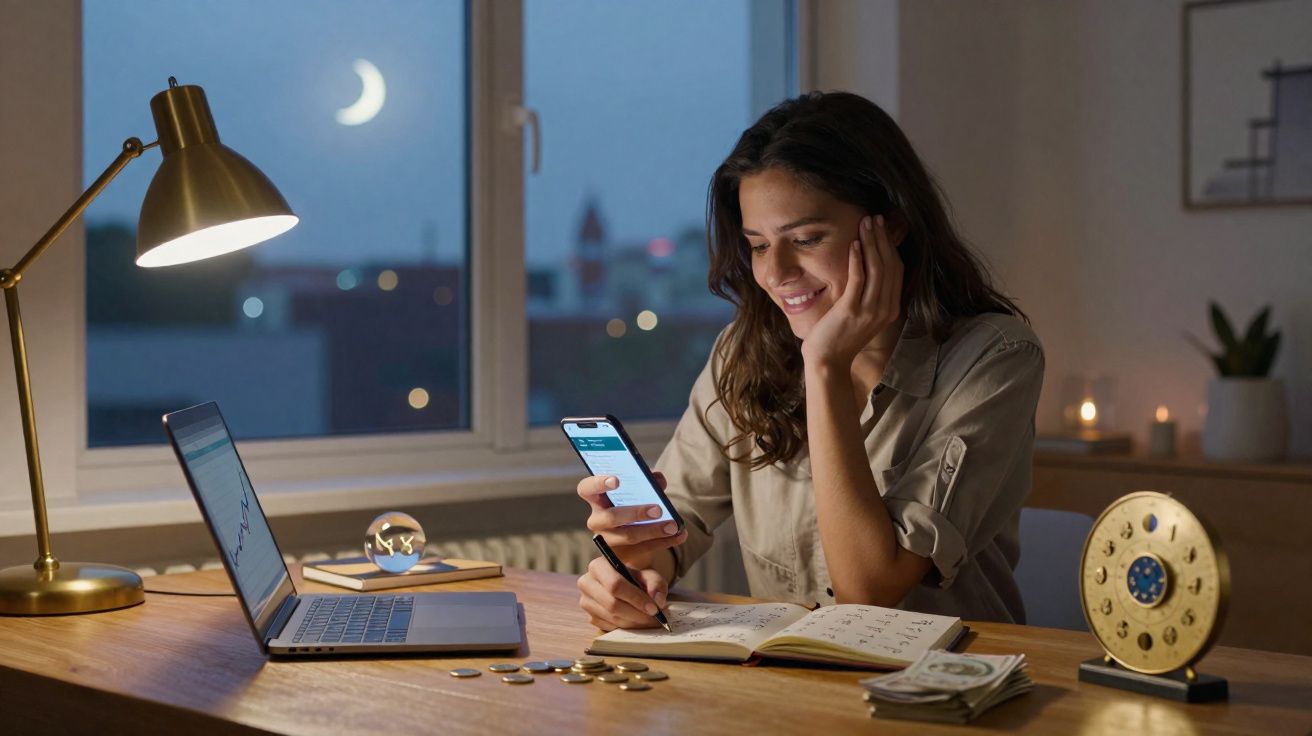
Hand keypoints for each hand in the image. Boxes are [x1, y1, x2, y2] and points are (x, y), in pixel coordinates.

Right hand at [576, 472, 687, 569]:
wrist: (633, 531)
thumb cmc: (632, 502)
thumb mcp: (637, 489)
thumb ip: (647, 480)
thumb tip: (657, 479)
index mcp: (596, 499)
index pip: (587, 489)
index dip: (598, 484)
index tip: (617, 480)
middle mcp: (598, 521)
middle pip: (611, 517)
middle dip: (635, 513)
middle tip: (657, 509)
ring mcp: (609, 540)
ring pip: (628, 537)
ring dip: (653, 531)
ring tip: (673, 526)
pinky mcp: (623, 555)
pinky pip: (644, 549)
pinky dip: (665, 541)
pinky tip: (680, 535)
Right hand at [577, 556, 667, 630]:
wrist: (624, 585)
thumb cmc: (635, 579)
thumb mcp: (648, 575)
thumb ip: (656, 584)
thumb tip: (658, 601)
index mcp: (598, 566)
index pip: (615, 585)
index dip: (636, 598)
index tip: (654, 608)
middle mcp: (586, 583)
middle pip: (612, 604)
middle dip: (637, 614)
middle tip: (655, 618)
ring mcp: (586, 602)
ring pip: (612, 618)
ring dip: (634, 623)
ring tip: (651, 621)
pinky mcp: (590, 617)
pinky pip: (610, 627)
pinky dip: (627, 627)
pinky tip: (638, 622)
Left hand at [800, 215, 903, 368]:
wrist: (828, 361)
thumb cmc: (841, 336)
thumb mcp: (863, 314)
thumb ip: (870, 294)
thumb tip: (869, 266)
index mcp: (890, 308)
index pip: (897, 270)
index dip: (890, 246)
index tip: (882, 228)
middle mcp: (885, 309)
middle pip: (889, 265)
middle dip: (882, 238)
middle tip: (875, 218)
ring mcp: (869, 310)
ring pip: (876, 269)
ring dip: (871, 243)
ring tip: (865, 224)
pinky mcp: (851, 310)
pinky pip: (858, 279)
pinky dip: (857, 259)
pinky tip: (854, 244)